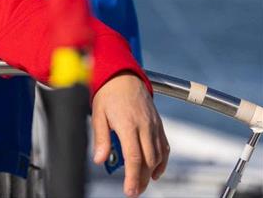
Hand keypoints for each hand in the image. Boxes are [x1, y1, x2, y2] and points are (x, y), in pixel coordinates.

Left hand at [92, 73, 169, 196]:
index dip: (132, 177)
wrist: (123, 76)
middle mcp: (144, 125)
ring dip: (152, 172)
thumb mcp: (98, 114)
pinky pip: (164, 146)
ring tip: (142, 183)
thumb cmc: (108, 94)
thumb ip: (101, 138)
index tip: (129, 190)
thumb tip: (100, 159)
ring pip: (159, 155)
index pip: (134, 157)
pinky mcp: (159, 124)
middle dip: (142, 179)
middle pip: (148, 160)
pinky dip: (162, 161)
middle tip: (134, 191)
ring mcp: (154, 125)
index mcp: (127, 124)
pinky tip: (155, 171)